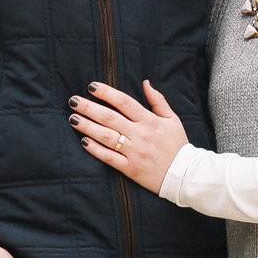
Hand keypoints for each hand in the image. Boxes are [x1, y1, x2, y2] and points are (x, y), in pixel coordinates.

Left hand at [70, 80, 187, 193]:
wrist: (185, 174)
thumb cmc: (177, 145)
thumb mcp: (172, 119)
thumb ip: (158, 100)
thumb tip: (145, 83)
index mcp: (149, 120)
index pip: (124, 102)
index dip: (107, 93)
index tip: (91, 86)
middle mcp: (140, 134)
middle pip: (110, 117)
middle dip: (89, 108)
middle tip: (73, 101)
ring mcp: (134, 152)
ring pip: (106, 136)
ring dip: (87, 127)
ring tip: (73, 119)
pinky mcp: (130, 168)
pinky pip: (109, 158)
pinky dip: (95, 150)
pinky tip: (83, 142)